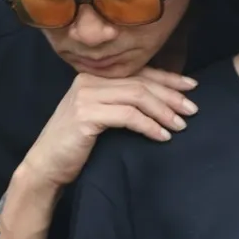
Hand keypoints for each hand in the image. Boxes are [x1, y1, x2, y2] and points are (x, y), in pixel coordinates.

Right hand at [25, 68, 198, 189]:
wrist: (46, 166)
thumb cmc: (75, 145)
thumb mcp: (100, 117)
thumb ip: (121, 103)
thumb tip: (161, 101)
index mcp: (93, 77)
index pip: (138, 72)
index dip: (168, 78)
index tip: (191, 87)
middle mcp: (89, 81)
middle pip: (141, 82)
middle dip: (171, 95)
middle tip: (192, 110)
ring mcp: (86, 96)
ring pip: (137, 96)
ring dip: (164, 111)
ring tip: (181, 125)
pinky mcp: (86, 115)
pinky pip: (128, 116)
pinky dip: (149, 126)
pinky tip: (162, 136)